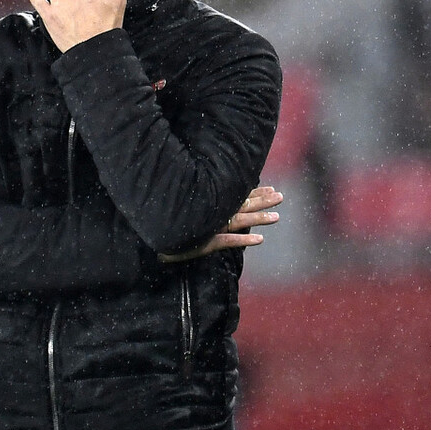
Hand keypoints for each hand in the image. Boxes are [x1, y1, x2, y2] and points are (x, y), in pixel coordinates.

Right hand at [158, 186, 282, 263]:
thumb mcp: (186, 208)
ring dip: (259, 218)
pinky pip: (228, 240)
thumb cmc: (166, 221)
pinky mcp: (206, 242)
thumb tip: (209, 190)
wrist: (150, 238)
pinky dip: (243, 240)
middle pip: (243, 205)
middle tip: (281, 196)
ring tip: (277, 217)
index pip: (237, 196)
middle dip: (263, 201)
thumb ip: (199, 198)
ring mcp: (211, 227)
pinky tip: (260, 240)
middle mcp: (213, 213)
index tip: (271, 187)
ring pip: (240, 220)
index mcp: (211, 204)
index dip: (255, 192)